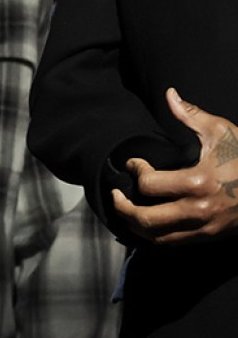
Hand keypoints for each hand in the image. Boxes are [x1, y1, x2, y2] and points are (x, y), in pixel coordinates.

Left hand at [112, 88, 237, 243]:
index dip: (135, 171)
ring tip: (126, 210)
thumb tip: (170, 94)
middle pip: (145, 219)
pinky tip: (146, 223)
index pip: (149, 184)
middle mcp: (199, 210)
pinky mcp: (209, 236)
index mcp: (199, 182)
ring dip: (134, 226)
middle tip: (116, 195)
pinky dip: (154, 236)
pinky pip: (173, 243)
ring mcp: (204, 227)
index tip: (133, 163)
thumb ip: (191, 115)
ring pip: (156, 238)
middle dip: (123, 207)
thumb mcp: (221, 132)